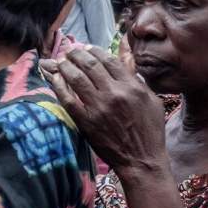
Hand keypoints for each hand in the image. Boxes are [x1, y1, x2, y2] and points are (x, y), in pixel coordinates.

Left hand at [40, 46, 166, 175]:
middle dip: (77, 54)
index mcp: (132, 86)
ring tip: (61, 61)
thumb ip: (136, 76)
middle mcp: (114, 93)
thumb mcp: (151, 99)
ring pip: (76, 78)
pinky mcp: (86, 121)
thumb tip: (127, 53)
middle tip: (70, 51)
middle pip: (90, 65)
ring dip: (65, 66)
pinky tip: (55, 78)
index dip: (95, 51)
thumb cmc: (150, 130)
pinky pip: (68, 99)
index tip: (88, 48)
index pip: (108, 60)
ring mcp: (98, 107)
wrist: (142, 160)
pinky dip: (59, 86)